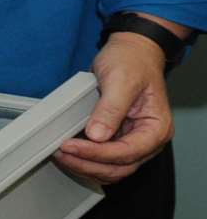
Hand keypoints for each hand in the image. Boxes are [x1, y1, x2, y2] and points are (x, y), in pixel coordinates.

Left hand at [55, 32, 173, 183]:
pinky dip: (86, 160)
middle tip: (61, 153)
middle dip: (89, 164)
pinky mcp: (117, 138)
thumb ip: (110, 109)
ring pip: (111, 167)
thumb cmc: (132, 61)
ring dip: (86, 166)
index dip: (98, 154)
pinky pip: (103, 158)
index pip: (128, 152)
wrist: (131, 51)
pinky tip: (69, 152)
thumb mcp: (120, 80)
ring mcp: (132, 140)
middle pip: (120, 167)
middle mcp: (147, 139)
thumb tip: (97, 135)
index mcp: (156, 128)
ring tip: (61, 154)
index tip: (71, 146)